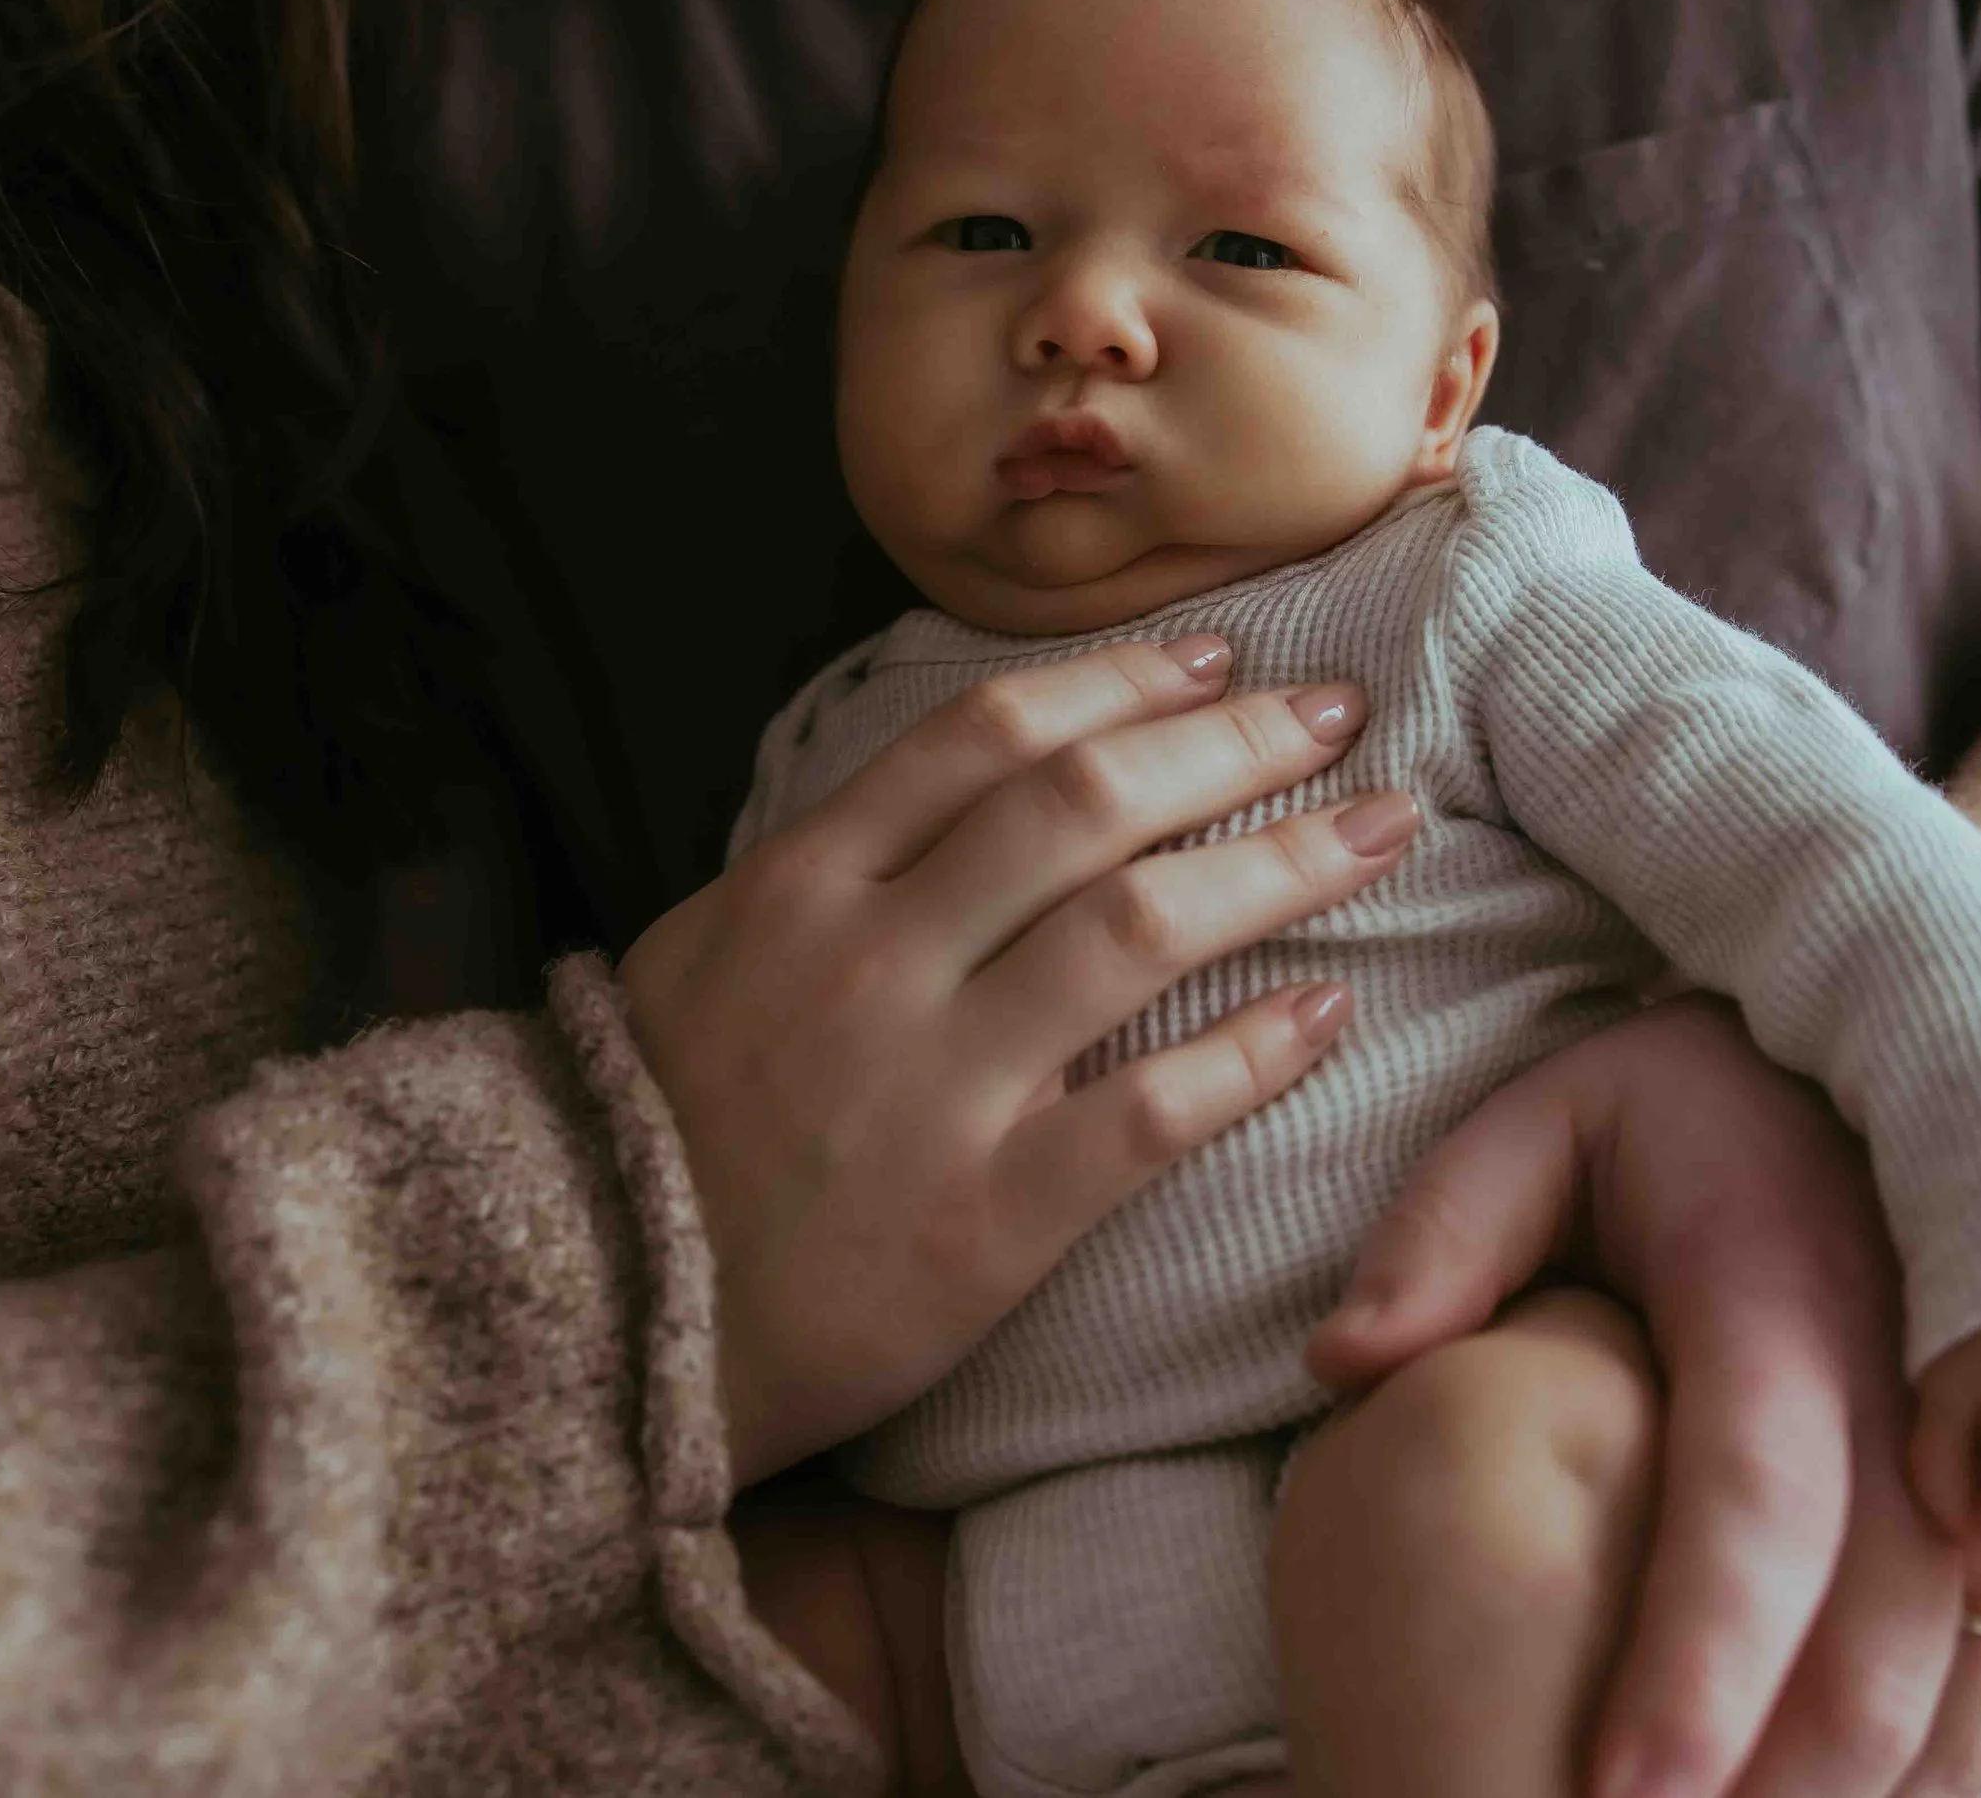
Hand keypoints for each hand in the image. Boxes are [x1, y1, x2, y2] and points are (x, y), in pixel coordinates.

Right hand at [619, 633, 1418, 1486]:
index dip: (1121, 681)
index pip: (987, 736)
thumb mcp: (708, 953)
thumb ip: (831, 863)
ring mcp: (929, 1087)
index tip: (1217, 656)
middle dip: (1230, 742)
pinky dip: (1252, 1051)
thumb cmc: (661, 1129)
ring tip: (1378, 830)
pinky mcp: (983, 1219)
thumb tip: (970, 780)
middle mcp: (871, 959)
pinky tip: (1329, 1008)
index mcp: (800, 882)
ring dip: (1280, 864)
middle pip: (1086, 805)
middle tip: (1335, 714)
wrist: (602, 1324)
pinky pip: (1149, 1112)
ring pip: (1137, 930)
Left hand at [1306, 994, 1980, 1797]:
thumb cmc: (1664, 1109)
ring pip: (1954, 1645)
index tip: (1623, 1788)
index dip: (1703, 1654)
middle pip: (1882, 1610)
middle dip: (1793, 1770)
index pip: (1752, 1494)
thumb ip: (1444, 1233)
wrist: (1853, 1061)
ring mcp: (1962, 1426)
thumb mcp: (1541, 1122)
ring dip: (1867, 1776)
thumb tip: (1344, 1367)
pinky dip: (1933, 1746)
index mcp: (1775, 1284)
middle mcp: (1899, 1369)